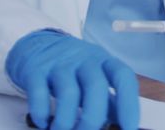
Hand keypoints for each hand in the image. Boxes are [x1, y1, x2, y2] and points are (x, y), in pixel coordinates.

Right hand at [5, 29, 138, 129]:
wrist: (38, 43)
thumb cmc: (73, 66)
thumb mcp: (95, 75)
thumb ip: (109, 99)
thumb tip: (123, 125)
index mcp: (104, 61)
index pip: (123, 77)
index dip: (129, 104)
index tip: (129, 128)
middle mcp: (83, 59)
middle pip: (96, 86)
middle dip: (93, 118)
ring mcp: (59, 63)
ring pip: (68, 93)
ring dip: (66, 121)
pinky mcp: (35, 70)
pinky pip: (39, 94)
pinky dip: (42, 114)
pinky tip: (43, 123)